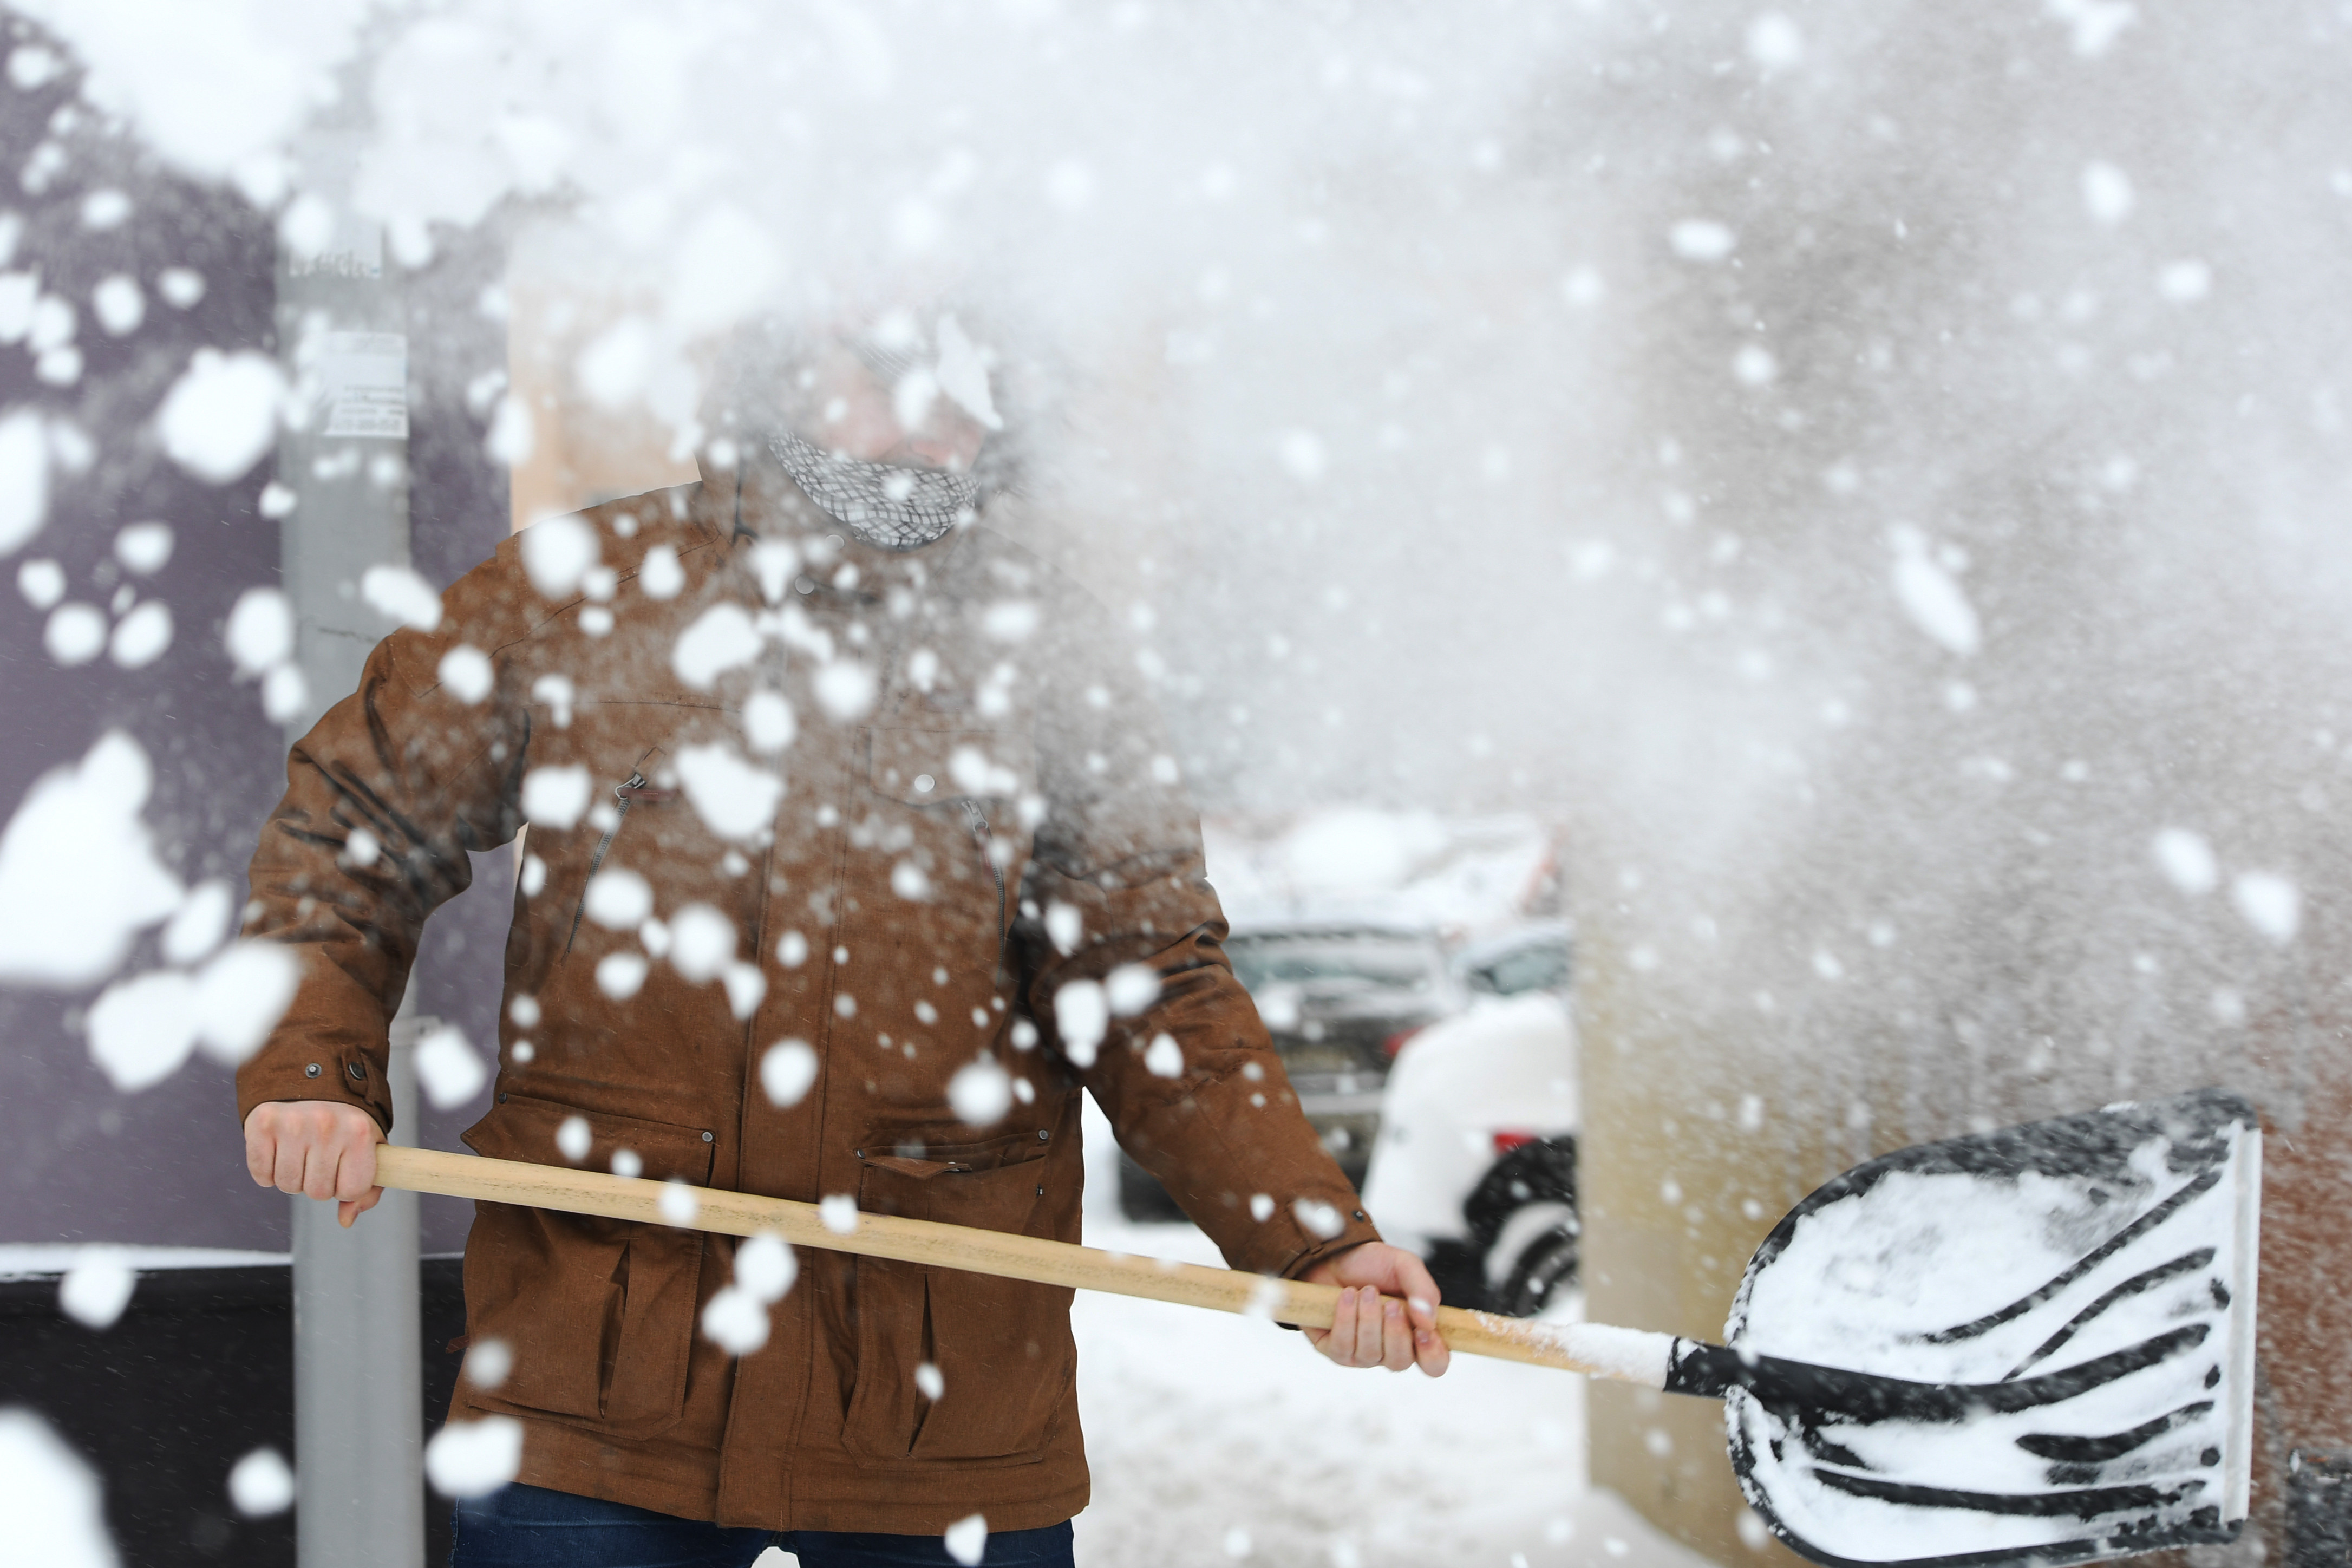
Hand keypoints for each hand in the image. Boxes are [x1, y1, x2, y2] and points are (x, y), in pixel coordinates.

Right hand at [244, 1100, 385, 1227]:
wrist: (312, 1074)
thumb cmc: (345, 1118)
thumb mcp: (369, 1145)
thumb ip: (367, 1188)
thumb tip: (346, 1219)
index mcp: (359, 1131)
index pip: (351, 1190)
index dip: (345, 1186)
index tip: (343, 1168)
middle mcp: (326, 1126)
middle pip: (317, 1192)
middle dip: (318, 1182)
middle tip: (319, 1156)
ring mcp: (292, 1123)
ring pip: (288, 1186)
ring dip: (293, 1177)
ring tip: (300, 1150)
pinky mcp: (262, 1123)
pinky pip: (261, 1175)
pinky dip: (267, 1170)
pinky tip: (279, 1149)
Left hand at [1301, 1242, 1449, 1376]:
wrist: (1336, 1254)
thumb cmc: (1375, 1264)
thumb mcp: (1405, 1265)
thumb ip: (1423, 1289)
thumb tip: (1429, 1322)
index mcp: (1416, 1334)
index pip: (1434, 1364)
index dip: (1433, 1355)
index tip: (1424, 1332)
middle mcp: (1391, 1350)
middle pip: (1400, 1362)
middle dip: (1395, 1332)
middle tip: (1391, 1304)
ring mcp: (1363, 1354)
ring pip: (1369, 1354)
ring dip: (1368, 1319)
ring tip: (1366, 1291)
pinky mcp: (1337, 1351)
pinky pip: (1342, 1348)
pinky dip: (1345, 1319)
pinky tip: (1347, 1296)